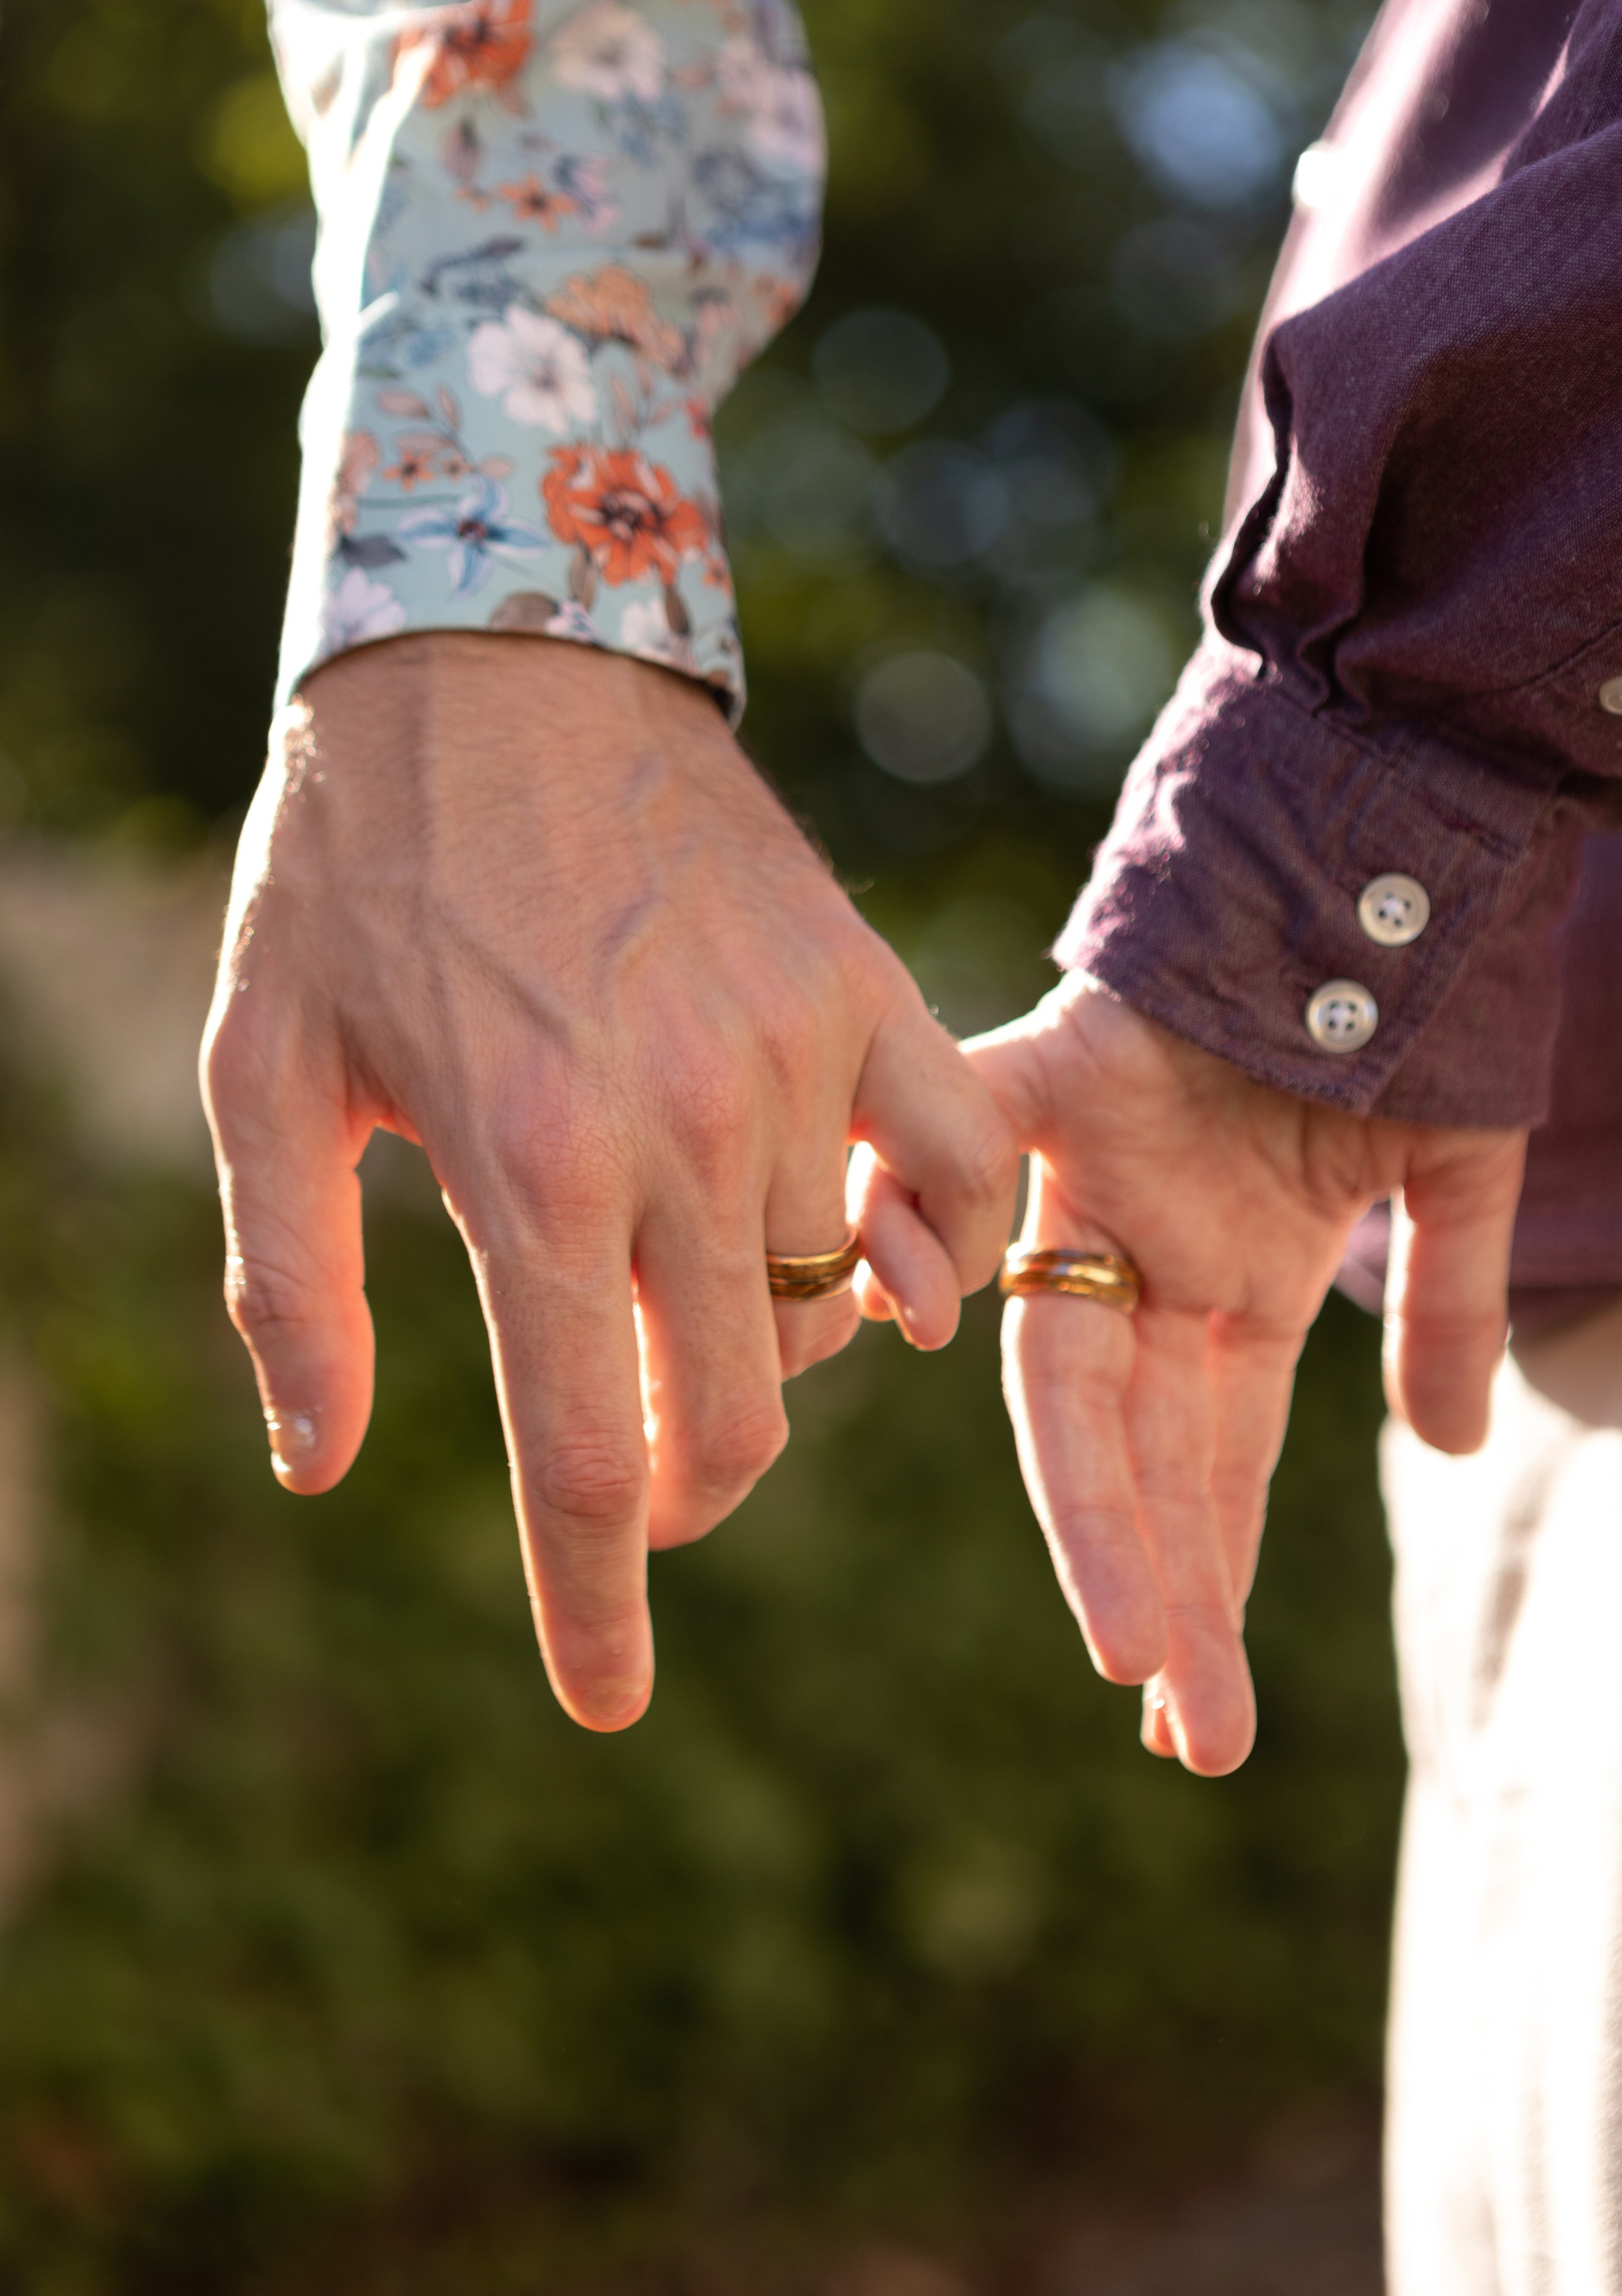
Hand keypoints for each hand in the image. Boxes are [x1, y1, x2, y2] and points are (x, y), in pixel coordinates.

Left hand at [201, 634, 1015, 1730]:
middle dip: (685, 1493)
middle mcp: (677, 1131)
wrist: (500, 659)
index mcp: (525, 1170)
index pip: (588, 1456)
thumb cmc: (356, 876)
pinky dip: (944, 1249)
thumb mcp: (263, 1075)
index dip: (599, 1608)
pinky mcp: (862, 990)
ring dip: (767, 1353)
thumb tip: (325, 1470)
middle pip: (735, 1411)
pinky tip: (893, 1268)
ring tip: (697, 1310)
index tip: (607, 1702)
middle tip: (639, 1487)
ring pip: (832, 1304)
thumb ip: (290, 1287)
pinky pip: (963, 1166)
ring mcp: (792, 1058)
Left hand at [888, 975, 1525, 1776]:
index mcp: (1231, 1287)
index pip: (1203, 1468)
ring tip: (1139, 1658)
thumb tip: (1451, 1450)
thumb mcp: (1456, 1176)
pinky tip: (907, 1305)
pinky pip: (972, 1129)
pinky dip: (924, 1196)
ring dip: (1103, 1504)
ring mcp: (1101, 1173)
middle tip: (1183, 1737)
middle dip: (1165, 1588)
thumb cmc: (1429, 1004)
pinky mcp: (1058, 1063)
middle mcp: (1150, 1251)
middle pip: (1138, 1450)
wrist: (1395, 837)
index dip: (1199, 1584)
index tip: (1190, 1721)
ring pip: (1073, 1363)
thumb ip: (1446, 1308)